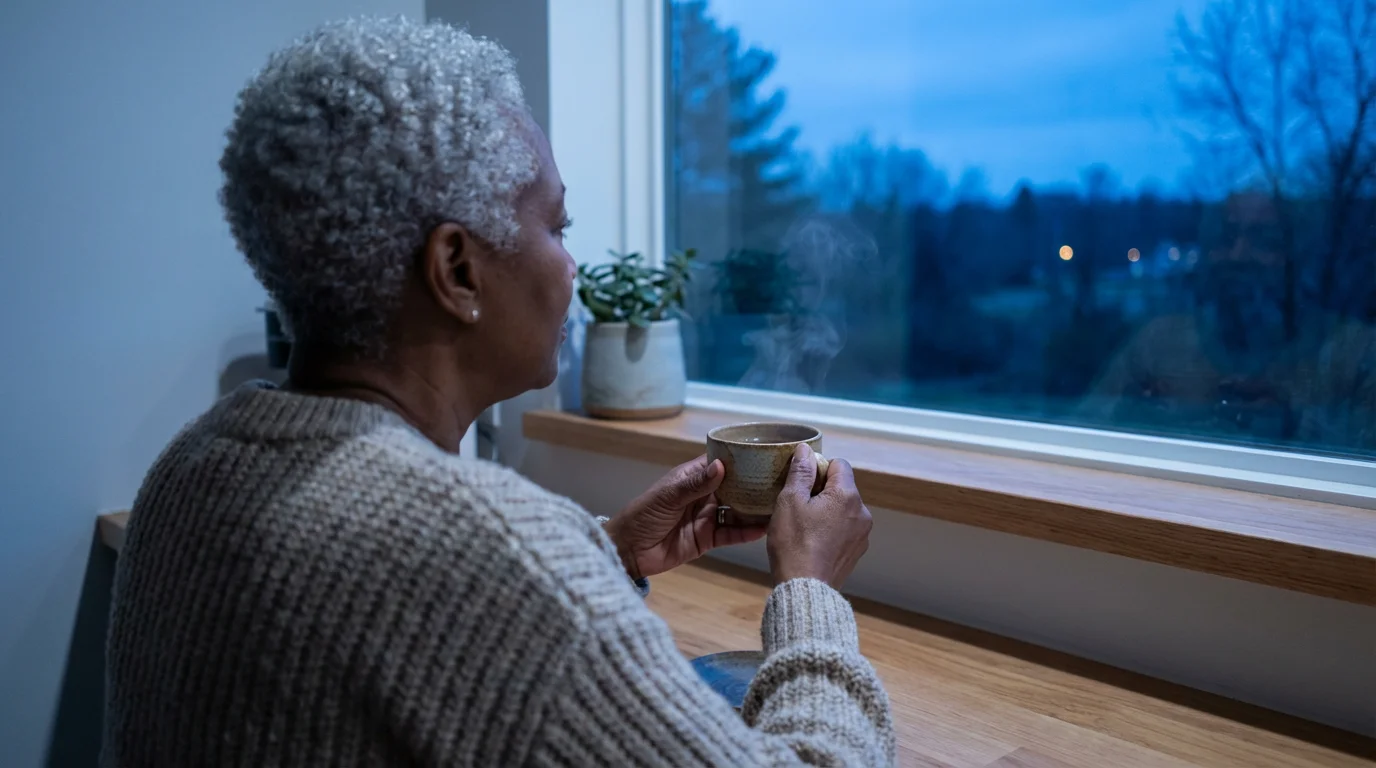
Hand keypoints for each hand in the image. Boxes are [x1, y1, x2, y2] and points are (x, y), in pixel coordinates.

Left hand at [605, 456, 768, 580]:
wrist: (629, 551)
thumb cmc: (643, 515)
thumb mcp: (668, 496)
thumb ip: (696, 484)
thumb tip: (722, 466)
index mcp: (692, 478)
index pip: (720, 463)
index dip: (740, 459)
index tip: (765, 453)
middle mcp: (704, 495)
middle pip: (734, 487)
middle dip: (754, 485)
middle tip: (781, 480)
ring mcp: (707, 517)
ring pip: (737, 511)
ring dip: (755, 509)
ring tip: (779, 503)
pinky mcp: (708, 539)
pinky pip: (731, 534)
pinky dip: (747, 532)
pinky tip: (765, 528)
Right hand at [766, 444, 871, 588]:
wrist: (805, 589)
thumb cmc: (794, 543)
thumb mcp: (790, 501)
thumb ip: (801, 472)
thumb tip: (806, 450)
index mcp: (848, 496)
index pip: (839, 464)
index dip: (818, 468)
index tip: (801, 483)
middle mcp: (862, 512)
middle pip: (843, 488)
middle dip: (822, 491)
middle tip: (798, 506)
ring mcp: (862, 534)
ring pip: (844, 509)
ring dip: (827, 511)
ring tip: (804, 527)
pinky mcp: (857, 552)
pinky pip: (846, 530)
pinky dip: (832, 530)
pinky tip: (813, 542)